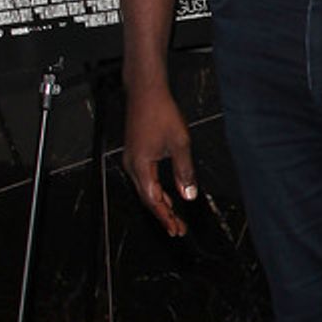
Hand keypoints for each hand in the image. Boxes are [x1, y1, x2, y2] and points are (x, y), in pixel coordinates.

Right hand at [121, 82, 196, 238]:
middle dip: (163, 215)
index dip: (165, 217)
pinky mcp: (136, 153)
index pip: (153, 200)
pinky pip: (145, 179)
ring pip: (146, 189)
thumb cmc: (161, 112)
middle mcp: (133, 166)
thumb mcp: (180, 144)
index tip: (175, 229)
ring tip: (173, 217)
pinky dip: (156, 190)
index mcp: (141, 166)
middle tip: (177, 229)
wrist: (146, 91)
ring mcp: (133, 160)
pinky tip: (166, 194)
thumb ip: (185, 172)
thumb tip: (189, 194)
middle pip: (148, 198)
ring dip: (160, 204)